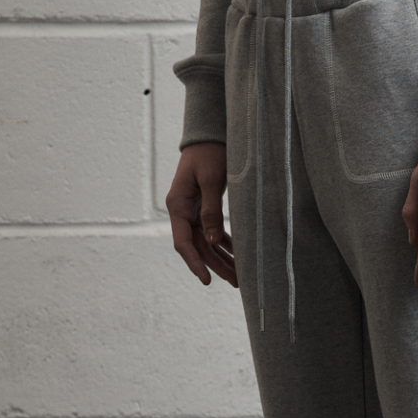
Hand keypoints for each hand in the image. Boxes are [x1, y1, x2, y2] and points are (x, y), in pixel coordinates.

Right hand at [166, 142, 237, 287]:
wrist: (208, 136)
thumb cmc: (209, 154)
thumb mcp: (212, 181)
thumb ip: (211, 210)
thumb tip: (213, 241)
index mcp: (178, 205)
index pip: (184, 242)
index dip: (195, 263)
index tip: (207, 280)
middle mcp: (182, 211)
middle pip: (198, 246)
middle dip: (216, 266)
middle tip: (237, 282)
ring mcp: (192, 211)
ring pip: (207, 242)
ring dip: (223, 258)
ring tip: (240, 275)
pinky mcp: (203, 207)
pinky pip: (213, 231)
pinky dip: (225, 243)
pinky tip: (239, 255)